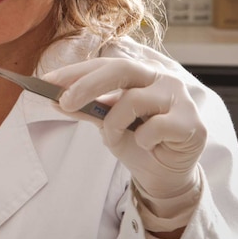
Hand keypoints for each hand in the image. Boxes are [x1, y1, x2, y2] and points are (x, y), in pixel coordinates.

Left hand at [42, 58, 205, 226]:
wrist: (163, 174)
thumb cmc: (135, 141)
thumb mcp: (105, 124)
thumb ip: (85, 110)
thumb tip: (56, 100)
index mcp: (139, 73)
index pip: (103, 64)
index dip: (74, 72)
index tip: (46, 82)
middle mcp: (161, 78)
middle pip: (121, 69)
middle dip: (87, 84)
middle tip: (63, 102)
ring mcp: (180, 97)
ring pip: (134, 100)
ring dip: (114, 123)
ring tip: (114, 137)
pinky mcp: (191, 122)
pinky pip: (155, 127)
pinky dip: (142, 140)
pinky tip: (147, 145)